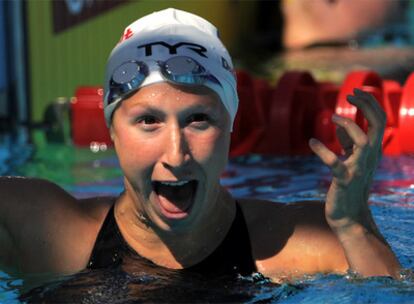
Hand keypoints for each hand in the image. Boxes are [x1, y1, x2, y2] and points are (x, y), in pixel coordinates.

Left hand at [309, 88, 385, 231]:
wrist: (349, 216)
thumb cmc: (349, 186)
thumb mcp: (352, 161)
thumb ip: (349, 144)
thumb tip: (340, 127)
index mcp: (373, 151)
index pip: (380, 121)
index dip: (370, 103)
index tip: (354, 92)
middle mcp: (370, 158)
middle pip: (378, 125)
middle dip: (367, 105)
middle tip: (350, 95)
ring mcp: (358, 169)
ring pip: (364, 142)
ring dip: (349, 126)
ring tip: (333, 118)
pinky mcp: (344, 180)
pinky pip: (335, 164)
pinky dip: (323, 151)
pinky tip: (312, 142)